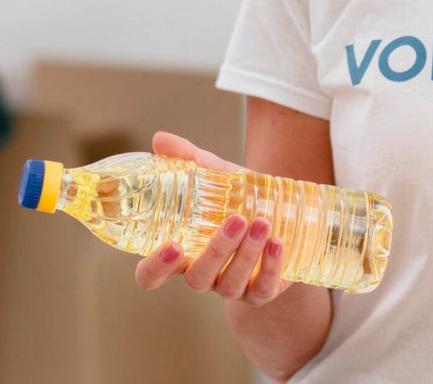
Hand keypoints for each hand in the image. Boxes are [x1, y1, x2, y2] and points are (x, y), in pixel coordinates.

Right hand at [133, 131, 289, 306]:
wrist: (281, 219)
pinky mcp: (260, 293)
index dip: (155, 267)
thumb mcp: (214, 178)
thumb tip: (159, 140)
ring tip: (262, 222)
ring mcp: (231, 287)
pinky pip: (262, 289)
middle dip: (216, 251)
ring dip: (247, 254)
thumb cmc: (236, 200)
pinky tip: (278, 243)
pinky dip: (270, 267)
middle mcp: (202, 275)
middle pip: (197, 277)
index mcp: (181, 253)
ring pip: (231, 284)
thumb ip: (188, 159)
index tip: (172, 246)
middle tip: (235, 219)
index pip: (151, 275)